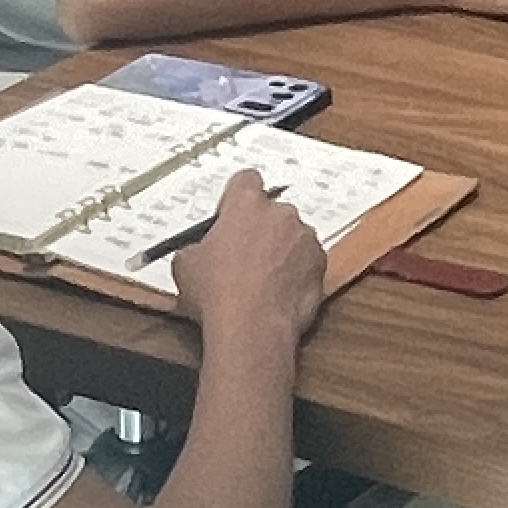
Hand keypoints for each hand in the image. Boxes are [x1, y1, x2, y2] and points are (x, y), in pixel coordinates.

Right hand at [171, 170, 326, 349]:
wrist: (252, 327)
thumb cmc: (217, 294)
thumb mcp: (185, 266)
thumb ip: (195, 248)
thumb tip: (198, 253)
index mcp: (246, 204)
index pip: (245, 181)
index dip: (236, 198)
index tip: (229, 217)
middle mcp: (281, 213)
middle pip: (271, 211)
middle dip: (260, 228)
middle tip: (243, 256)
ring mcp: (305, 238)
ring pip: (293, 236)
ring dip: (281, 251)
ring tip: (261, 280)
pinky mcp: (321, 264)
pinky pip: (308, 261)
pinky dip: (297, 272)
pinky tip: (278, 293)